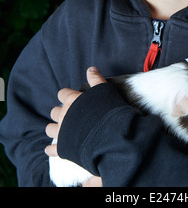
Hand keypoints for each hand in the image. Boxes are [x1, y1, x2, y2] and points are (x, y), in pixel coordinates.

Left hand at [45, 66, 105, 185]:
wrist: (108, 134)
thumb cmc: (106, 110)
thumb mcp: (103, 90)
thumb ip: (96, 79)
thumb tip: (90, 68)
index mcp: (71, 100)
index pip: (63, 94)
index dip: (67, 95)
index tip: (72, 98)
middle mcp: (63, 115)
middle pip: (54, 111)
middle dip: (59, 112)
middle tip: (68, 114)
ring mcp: (62, 132)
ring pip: (50, 129)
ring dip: (53, 128)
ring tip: (59, 129)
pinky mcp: (63, 148)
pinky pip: (52, 149)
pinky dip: (51, 149)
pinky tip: (50, 149)